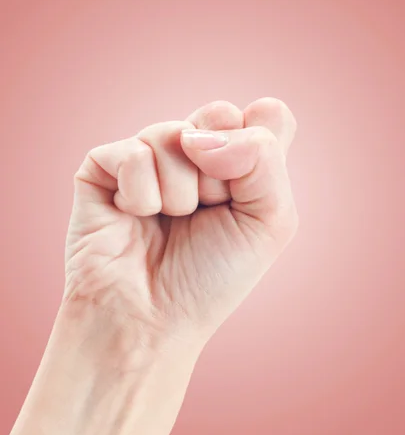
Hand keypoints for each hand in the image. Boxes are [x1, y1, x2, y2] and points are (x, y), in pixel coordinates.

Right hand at [64, 98, 297, 358]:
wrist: (151, 320)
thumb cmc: (211, 278)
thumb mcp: (270, 221)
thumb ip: (263, 157)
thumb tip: (200, 134)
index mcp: (237, 163)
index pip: (266, 116)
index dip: (260, 151)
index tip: (244, 195)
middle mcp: (195, 153)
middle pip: (220, 114)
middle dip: (220, 173)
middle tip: (207, 210)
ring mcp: (149, 156)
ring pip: (176, 134)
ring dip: (180, 194)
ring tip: (168, 221)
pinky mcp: (105, 166)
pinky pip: (133, 154)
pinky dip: (141, 196)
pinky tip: (134, 217)